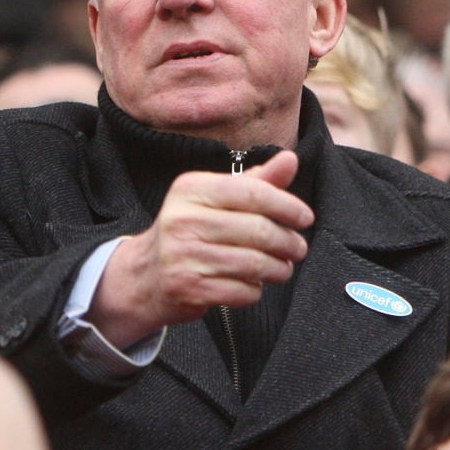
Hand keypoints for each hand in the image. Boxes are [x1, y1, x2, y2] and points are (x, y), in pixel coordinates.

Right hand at [87, 150, 312, 347]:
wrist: (145, 275)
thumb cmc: (190, 231)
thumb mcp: (216, 199)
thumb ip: (256, 181)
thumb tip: (291, 159)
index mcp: (191, 188)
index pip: (252, 192)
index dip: (287, 205)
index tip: (305, 217)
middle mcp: (183, 219)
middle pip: (258, 230)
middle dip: (288, 242)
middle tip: (298, 248)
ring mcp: (183, 255)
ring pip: (254, 263)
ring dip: (279, 268)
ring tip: (283, 267)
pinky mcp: (187, 287)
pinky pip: (241, 291)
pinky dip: (255, 290)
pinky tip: (253, 283)